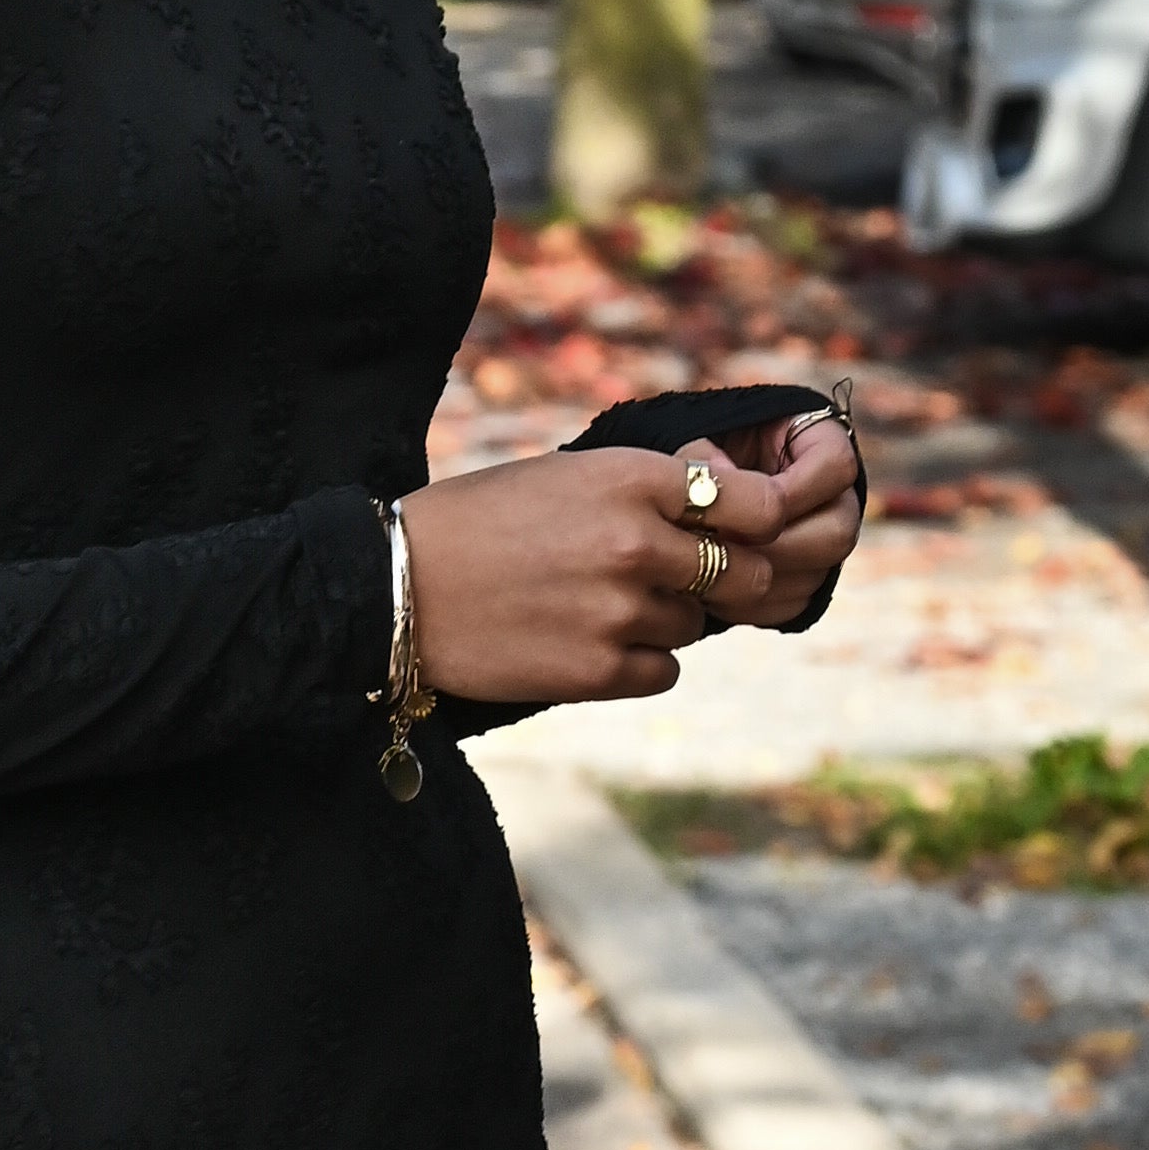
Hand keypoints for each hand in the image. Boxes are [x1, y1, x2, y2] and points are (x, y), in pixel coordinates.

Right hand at [401, 420, 865, 712]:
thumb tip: (727, 514)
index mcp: (632, 479)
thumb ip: (647, 492)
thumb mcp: (567, 477)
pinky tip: (587, 643)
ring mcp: (620, 611)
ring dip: (663, 620)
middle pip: (741, 573)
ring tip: (596, 608)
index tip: (737, 535)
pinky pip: (662, 672)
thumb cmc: (478, 523)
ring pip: (694, 625)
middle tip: (682, 582)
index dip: (755, 525)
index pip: (755, 506)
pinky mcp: (598, 671)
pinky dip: (637, 663)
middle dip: (723, 580)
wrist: (394, 587)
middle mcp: (637, 543)